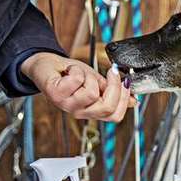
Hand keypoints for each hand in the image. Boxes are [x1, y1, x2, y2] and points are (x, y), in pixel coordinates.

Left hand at [21, 52, 135, 121]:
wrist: (47, 65)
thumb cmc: (71, 74)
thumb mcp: (97, 82)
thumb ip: (113, 91)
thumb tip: (133, 100)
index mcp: (92, 111)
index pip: (115, 116)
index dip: (124, 99)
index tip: (125, 80)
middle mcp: (80, 112)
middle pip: (106, 107)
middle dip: (114, 86)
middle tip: (112, 71)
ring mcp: (67, 105)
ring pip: (91, 93)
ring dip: (89, 76)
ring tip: (81, 73)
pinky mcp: (56, 95)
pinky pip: (77, 81)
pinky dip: (76, 70)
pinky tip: (70, 71)